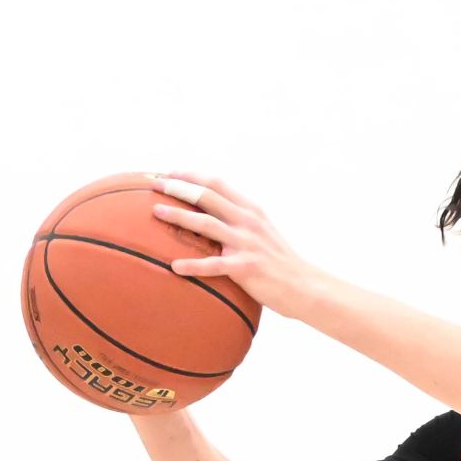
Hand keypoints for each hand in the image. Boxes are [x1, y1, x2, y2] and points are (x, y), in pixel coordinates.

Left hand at [149, 173, 307, 313]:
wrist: (305, 286)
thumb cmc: (280, 263)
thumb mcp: (263, 232)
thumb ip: (241, 221)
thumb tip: (213, 216)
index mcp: (251, 210)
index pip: (217, 184)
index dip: (191, 176)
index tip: (169, 173)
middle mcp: (248, 221)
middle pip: (207, 196)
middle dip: (178, 188)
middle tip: (155, 186)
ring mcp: (246, 243)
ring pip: (205, 223)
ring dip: (178, 216)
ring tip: (156, 212)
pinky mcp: (245, 268)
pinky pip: (213, 265)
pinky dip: (192, 265)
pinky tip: (174, 267)